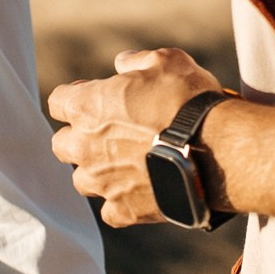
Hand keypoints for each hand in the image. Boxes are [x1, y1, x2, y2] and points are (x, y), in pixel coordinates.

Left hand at [46, 48, 223, 227]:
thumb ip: (136, 61)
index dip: (76, 99)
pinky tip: (140, 192)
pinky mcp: (124, 210)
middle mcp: (84, 147)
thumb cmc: (189, 101)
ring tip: (125, 166)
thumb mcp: (166, 61)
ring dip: (97, 173)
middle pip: (62, 145)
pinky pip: (111, 211)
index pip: (58, 102)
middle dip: (80, 139)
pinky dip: (121, 203)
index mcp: (87, 107)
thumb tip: (123, 63)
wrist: (216, 150)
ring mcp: (102, 182)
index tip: (96, 99)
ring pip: (82, 180)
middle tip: (108, 134)